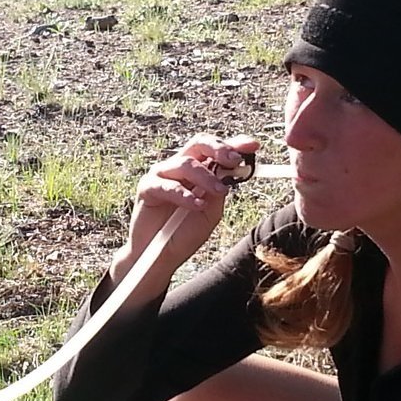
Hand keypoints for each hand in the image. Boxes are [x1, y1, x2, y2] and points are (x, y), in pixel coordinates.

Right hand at [113, 134, 262, 290]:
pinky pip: (167, 185)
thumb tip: (231, 170)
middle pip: (198, 144)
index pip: (216, 151)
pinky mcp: (147, 188)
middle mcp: (180, 167)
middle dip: (219, 149)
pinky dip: (184, 194)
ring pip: (185, 163)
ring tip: (220, 191)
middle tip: (234, 160)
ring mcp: (162, 175)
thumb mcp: (211, 211)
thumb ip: (218, 190)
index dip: (234, 145)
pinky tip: (196, 205)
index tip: (253, 146)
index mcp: (198, 170)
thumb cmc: (185, 233)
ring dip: (206, 177)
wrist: (161, 256)